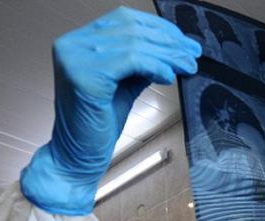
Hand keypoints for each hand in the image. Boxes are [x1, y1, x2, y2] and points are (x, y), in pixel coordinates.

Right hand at [20, 7, 201, 214]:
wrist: (77, 157)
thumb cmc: (97, 126)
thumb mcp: (124, 84)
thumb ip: (141, 62)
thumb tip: (172, 48)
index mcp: (78, 42)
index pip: (123, 18)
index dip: (157, 27)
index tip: (182, 41)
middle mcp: (72, 45)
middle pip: (131, 28)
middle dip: (168, 41)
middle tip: (192, 53)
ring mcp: (74, 59)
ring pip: (134, 43)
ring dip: (167, 54)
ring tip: (187, 66)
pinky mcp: (84, 77)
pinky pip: (130, 61)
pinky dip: (155, 66)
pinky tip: (168, 76)